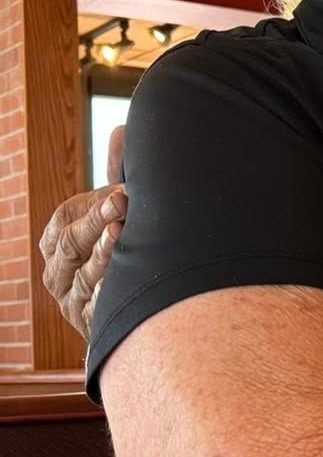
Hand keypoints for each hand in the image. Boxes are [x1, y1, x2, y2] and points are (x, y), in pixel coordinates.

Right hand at [38, 126, 125, 340]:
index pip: (64, 220)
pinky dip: (110, 295)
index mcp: (56, 240)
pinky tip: (126, 283)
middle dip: (97, 225)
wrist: (132, 306)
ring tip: (124, 238)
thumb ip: (117, 178)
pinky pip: (96, 310)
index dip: (92, 207)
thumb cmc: (121, 247)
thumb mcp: (115, 214)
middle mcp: (56, 271)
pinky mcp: (87, 325)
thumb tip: (123, 132)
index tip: (122, 194)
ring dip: (106, 255)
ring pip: (83, 277)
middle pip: (70, 246)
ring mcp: (70, 300)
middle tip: (125, 207)